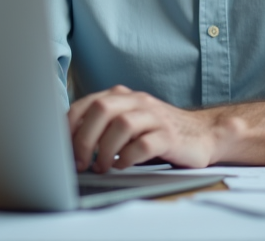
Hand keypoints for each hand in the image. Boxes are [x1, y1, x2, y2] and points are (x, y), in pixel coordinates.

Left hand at [67, 85, 224, 172]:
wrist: (202, 133)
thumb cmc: (157, 131)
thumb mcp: (128, 121)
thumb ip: (103, 125)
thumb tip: (69, 144)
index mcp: (123, 96)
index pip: (87, 103)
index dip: (70, 126)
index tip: (62, 148)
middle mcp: (138, 102)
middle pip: (102, 109)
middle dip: (85, 138)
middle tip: (80, 162)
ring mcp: (155, 117)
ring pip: (122, 124)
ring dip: (106, 150)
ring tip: (102, 167)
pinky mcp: (170, 136)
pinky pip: (144, 144)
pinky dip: (128, 157)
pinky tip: (123, 165)